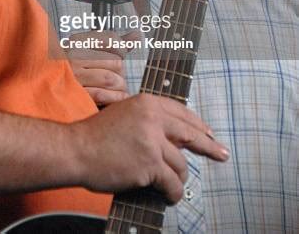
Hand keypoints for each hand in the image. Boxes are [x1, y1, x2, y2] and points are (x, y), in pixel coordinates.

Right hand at [66, 31, 138, 105]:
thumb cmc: (78, 68)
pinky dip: (116, 97)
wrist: (51, 87)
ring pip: (111, 79)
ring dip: (120, 86)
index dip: (121, 49)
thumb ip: (115, 43)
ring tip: (117, 88)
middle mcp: (73, 56)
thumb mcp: (91, 50)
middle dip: (121, 72)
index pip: (111, 39)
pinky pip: (104, 95)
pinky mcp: (77, 95)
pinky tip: (116, 97)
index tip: (119, 55)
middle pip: (115, 62)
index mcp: (77, 41)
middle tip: (117, 76)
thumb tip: (137, 35)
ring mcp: (73, 76)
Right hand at [72, 93, 229, 203]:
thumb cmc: (95, 135)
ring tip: (173, 185)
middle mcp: (153, 118)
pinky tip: (169, 196)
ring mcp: (152, 141)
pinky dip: (173, 192)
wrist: (76, 149)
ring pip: (181, 163)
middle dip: (209, 147)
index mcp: (147, 103)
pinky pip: (172, 182)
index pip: (181, 112)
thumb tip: (174, 136)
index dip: (198, 125)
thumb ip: (148, 119)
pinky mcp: (149, 164)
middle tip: (222, 154)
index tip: (209, 133)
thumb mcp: (124, 113)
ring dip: (179, 177)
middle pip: (190, 134)